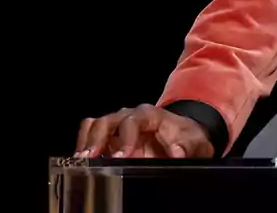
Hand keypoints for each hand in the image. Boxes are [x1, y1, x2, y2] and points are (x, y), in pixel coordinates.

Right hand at [74, 104, 213, 158]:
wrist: (184, 136)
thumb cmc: (187, 138)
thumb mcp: (195, 142)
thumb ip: (187, 147)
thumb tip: (177, 154)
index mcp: (151, 115)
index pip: (133, 121)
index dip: (125, 138)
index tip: (122, 156)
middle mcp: (131, 116)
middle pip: (108, 121)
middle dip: (98, 138)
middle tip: (90, 157)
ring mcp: (118, 126)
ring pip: (95, 125)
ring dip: (86, 141)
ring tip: (81, 160)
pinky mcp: (110, 138)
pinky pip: (91, 134)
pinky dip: (84, 145)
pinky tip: (83, 161)